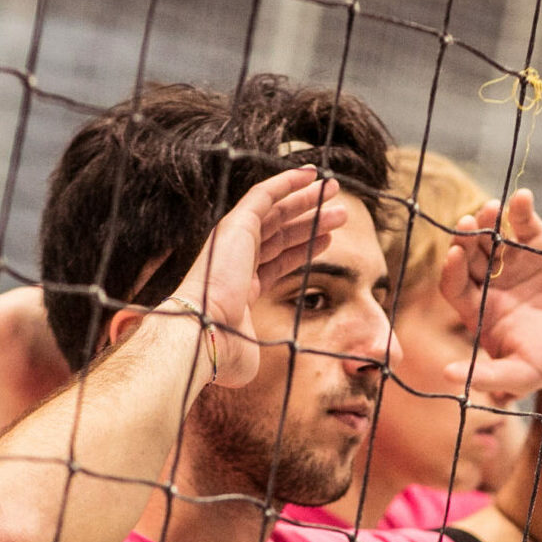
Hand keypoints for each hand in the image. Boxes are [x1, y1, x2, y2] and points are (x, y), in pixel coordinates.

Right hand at [170, 167, 347, 389]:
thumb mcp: (253, 352)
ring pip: (277, 213)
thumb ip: (262, 351)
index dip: (302, 249)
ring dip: (306, 201)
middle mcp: (234, 260)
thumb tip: (255, 367)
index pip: (275, 261)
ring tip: (336, 192)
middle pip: (279, 234)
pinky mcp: (236, 225)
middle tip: (337, 213)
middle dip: (309, 221)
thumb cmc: (225, 350)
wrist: (204, 334)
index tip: (327, 241)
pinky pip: (264, 195)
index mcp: (238, 288)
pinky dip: (287, 182)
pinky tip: (310, 175)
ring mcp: (234, 241)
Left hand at [440, 189, 541, 399]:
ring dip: (488, 220)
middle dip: (467, 239)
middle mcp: (489, 282)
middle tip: (468, 223)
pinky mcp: (540, 243)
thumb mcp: (520, 375)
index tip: (454, 255)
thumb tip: (447, 377)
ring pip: (492, 235)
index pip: (454, 286)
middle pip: (469, 256)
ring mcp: (513, 260)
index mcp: (477, 310)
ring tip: (491, 209)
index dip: (451, 271)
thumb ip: (487, 376)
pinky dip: (521, 209)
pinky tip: (521, 197)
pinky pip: (524, 223)